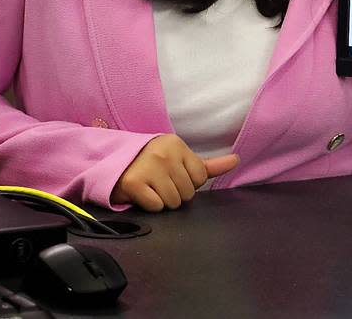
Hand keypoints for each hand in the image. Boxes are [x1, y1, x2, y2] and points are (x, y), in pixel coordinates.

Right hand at [110, 134, 239, 211]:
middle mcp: (163, 154)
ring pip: (173, 202)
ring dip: (163, 200)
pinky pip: (156, 207)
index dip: (187, 183)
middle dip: (175, 193)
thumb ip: (210, 165)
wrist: (115, 166)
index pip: (200, 179)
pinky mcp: (134, 183)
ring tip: (151, 188)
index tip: (172, 175)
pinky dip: (150, 205)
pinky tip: (142, 194)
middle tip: (159, 183)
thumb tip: (236, 160)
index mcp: (177, 145)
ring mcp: (148, 167)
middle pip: (187, 193)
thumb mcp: (181, 160)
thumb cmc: (153, 165)